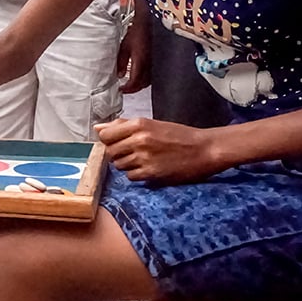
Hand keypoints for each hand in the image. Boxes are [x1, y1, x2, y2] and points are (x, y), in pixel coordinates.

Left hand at [96, 118, 225, 183]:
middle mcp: (139, 139)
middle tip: (132, 152)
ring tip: (143, 159)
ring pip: (119, 165)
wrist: (204, 149)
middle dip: (117, 154)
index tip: (117, 142)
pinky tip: (149, 168)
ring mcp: (144, 157)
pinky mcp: (151, 173)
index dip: (108, 140)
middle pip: (110, 152)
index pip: (105, 135)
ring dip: (127, 164)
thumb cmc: (178, 135)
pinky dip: (136, 174)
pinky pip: (131, 177)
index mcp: (139, 124)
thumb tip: (97, 128)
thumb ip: (123, 126)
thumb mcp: (151, 124)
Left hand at [117, 7, 150, 93]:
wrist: (149, 23)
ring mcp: (155, 63)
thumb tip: (119, 75)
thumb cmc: (137, 32)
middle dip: (133, 89)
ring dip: (140, 85)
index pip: (135, 82)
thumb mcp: (124, 46)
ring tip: (131, 84)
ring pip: (149, 81)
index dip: (128, 89)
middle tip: (125, 88)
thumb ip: (121, 62)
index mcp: (140, 62)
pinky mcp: (158, 61)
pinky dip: (146, 78)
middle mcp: (150, 65)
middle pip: (142, 84)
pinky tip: (141, 76)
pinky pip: (153, 75)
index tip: (121, 89)